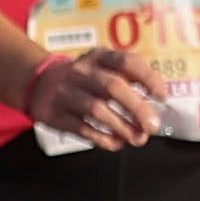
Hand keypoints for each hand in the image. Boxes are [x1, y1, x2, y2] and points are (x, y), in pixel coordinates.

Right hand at [20, 47, 161, 149]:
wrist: (36, 83)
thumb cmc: (83, 79)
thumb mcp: (103, 67)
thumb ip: (130, 79)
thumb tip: (157, 105)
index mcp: (97, 57)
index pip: (126, 61)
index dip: (148, 78)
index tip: (163, 96)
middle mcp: (81, 73)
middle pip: (112, 87)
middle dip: (137, 108)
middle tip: (153, 125)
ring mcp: (65, 93)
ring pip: (97, 110)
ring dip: (122, 127)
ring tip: (138, 138)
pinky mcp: (54, 114)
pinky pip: (82, 128)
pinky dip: (103, 138)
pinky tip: (116, 142)